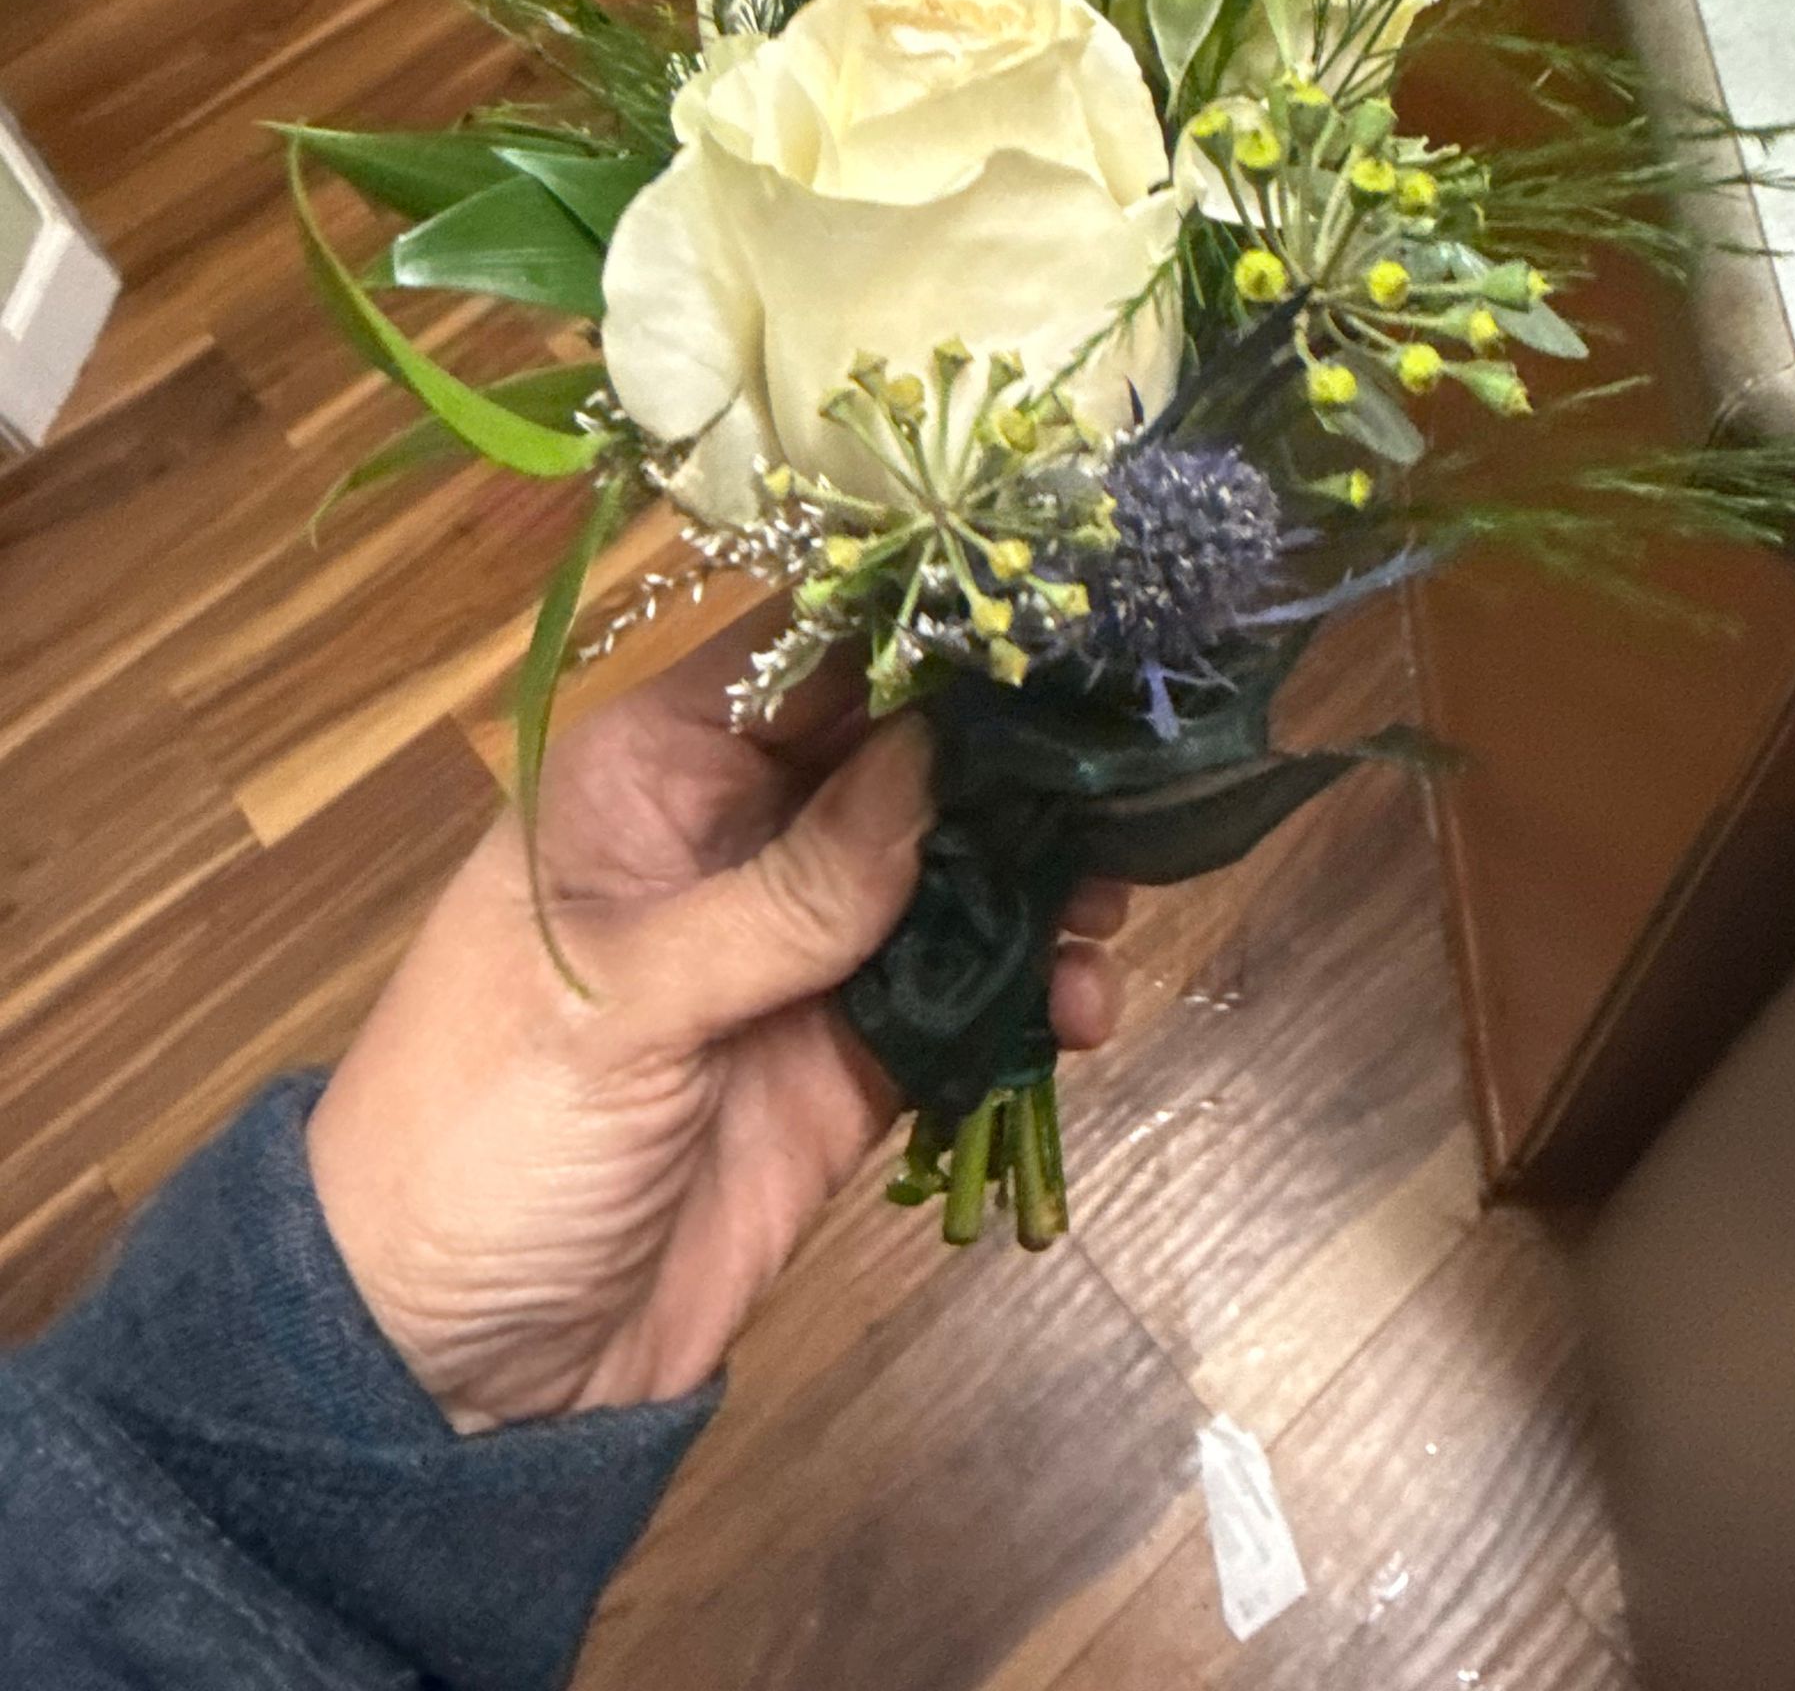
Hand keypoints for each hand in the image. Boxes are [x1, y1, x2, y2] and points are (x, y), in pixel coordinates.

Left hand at [306, 611, 1129, 1427]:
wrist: (451, 1374)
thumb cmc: (486, 1136)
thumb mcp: (623, 1000)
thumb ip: (793, 891)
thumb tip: (943, 754)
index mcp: (652, 776)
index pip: (807, 661)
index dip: (927, 641)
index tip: (1058, 637)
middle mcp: (735, 839)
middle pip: (905, 760)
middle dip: (1013, 767)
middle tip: (1126, 782)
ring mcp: (799, 955)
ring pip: (952, 875)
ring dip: (1039, 882)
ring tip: (1112, 907)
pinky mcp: (848, 1063)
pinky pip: (963, 998)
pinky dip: (1029, 993)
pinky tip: (1083, 1009)